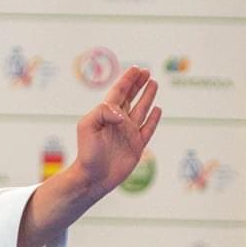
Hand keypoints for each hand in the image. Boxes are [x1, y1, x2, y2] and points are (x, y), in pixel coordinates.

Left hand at [68, 65, 161, 197]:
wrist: (93, 177)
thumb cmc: (87, 152)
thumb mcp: (87, 125)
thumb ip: (103, 112)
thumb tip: (122, 114)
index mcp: (105, 114)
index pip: (119, 92)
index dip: (127, 80)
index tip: (136, 69)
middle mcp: (118, 121)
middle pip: (131, 97)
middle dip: (138, 84)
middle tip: (147, 72)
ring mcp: (128, 133)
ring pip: (141, 109)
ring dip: (147, 96)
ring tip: (154, 83)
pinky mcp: (137, 146)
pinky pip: (148, 129)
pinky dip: (154, 119)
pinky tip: (157, 109)